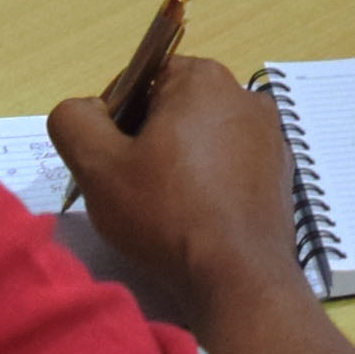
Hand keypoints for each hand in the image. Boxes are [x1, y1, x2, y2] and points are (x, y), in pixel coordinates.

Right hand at [49, 55, 300, 308]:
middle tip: (129, 187)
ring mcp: (270, 135)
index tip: (108, 159)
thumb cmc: (165, 212)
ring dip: (176, 163)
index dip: (114, 117)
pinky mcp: (280, 172)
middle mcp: (246, 96)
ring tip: (161, 207)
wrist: (238, 275)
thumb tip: (85, 109)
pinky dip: (207, 183)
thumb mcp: (97, 166)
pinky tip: (194, 218)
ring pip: (202, 139)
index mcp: (204, 79)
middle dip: (145, 141)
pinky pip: (229, 166)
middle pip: (174, 108)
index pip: (142, 78)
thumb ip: (74, 121)